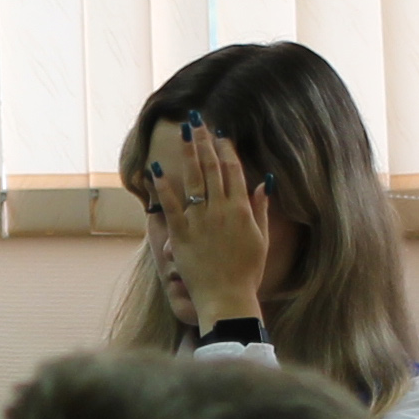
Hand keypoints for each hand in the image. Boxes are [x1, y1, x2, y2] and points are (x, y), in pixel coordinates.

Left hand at [142, 120, 270, 330]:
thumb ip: (261, 209)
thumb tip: (263, 182)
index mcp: (241, 210)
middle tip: (198, 121)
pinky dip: (163, 187)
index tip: (219, 132)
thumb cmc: (246, 272)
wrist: (227, 297)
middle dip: (204, 142)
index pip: (234, 171)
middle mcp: (221, 210)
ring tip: (184, 132)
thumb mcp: (261, 239)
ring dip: (188, 154)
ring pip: (194, 180)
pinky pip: (171, 206)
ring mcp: (200, 221)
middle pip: (213, 168)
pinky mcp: (181, 235)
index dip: (226, 149)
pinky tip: (155, 169)